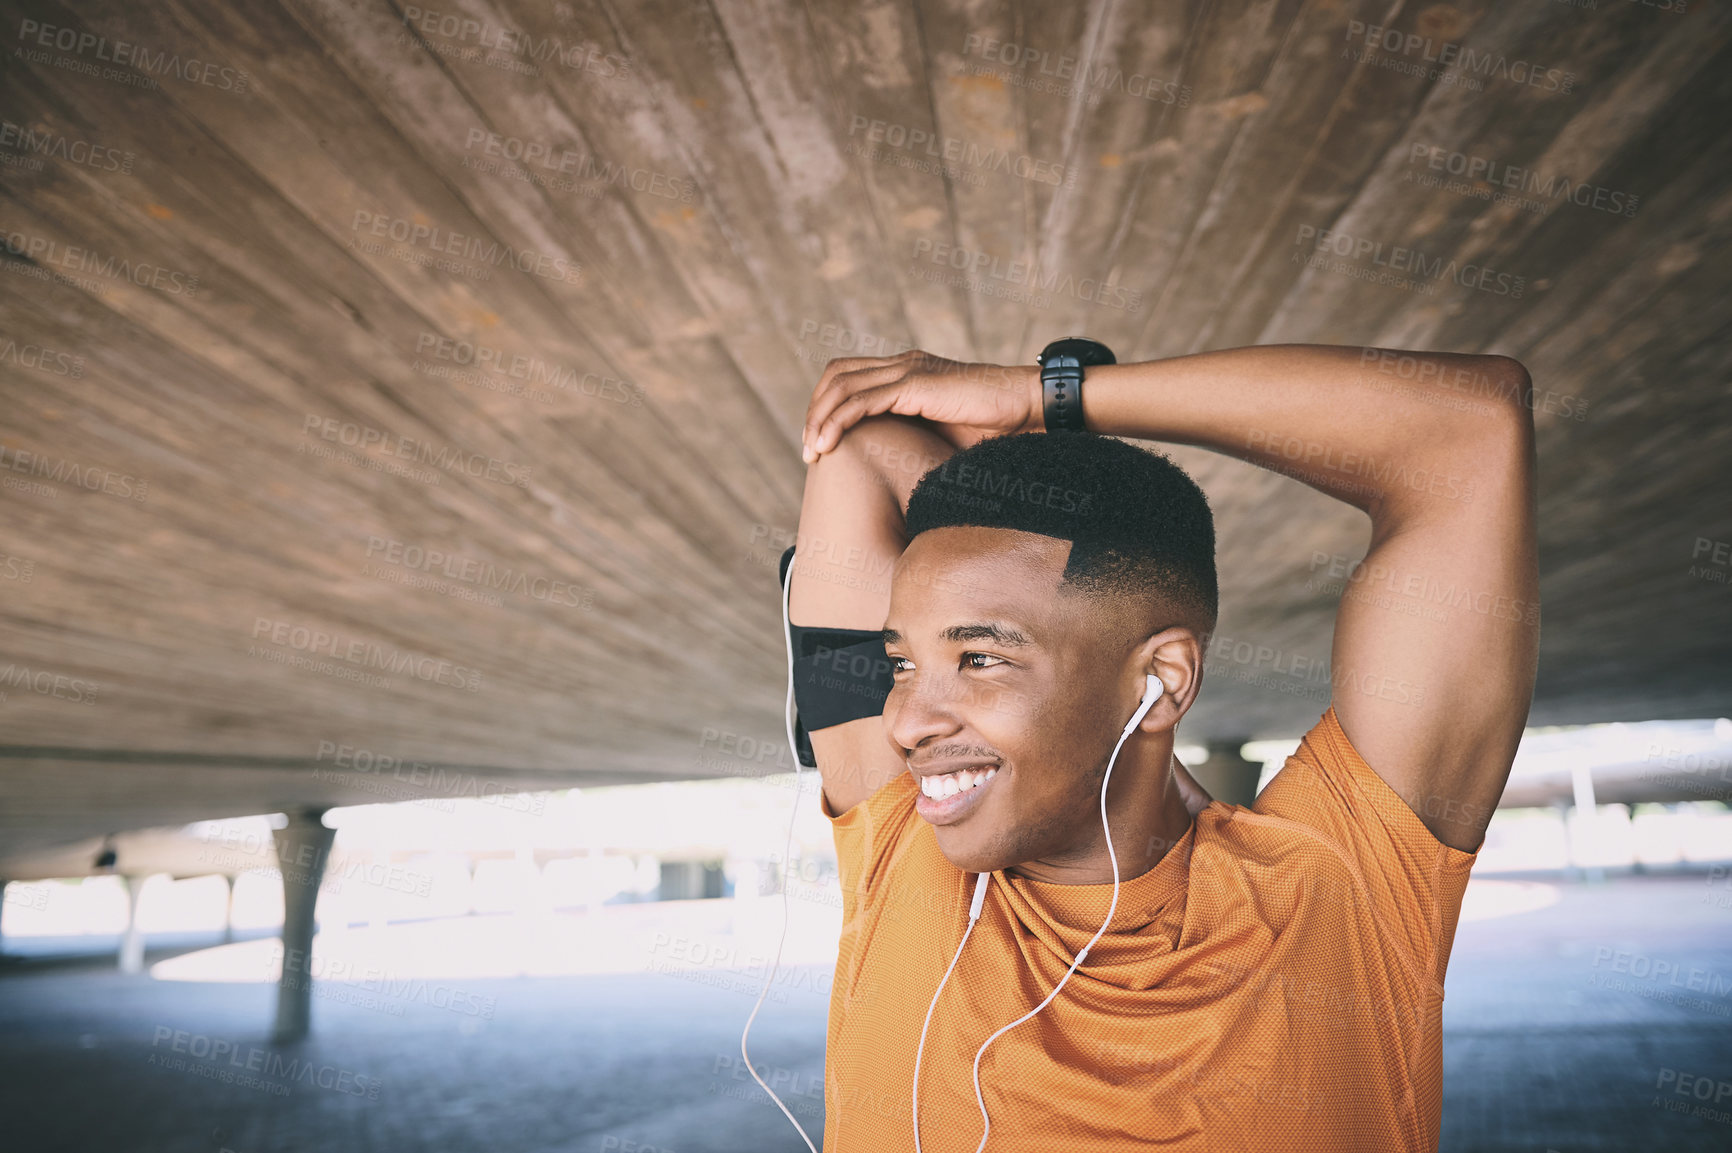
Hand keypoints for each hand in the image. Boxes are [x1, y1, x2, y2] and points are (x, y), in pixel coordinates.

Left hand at [800, 350, 1041, 462]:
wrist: (1028, 409)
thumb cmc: (997, 428)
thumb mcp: (944, 434)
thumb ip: (917, 438)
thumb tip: (893, 470)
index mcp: (909, 371)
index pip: (849, 376)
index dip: (827, 406)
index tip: (820, 442)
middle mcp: (903, 364)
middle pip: (836, 376)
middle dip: (815, 411)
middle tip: (808, 450)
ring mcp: (908, 370)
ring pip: (842, 386)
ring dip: (819, 418)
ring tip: (811, 451)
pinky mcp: (915, 384)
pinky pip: (861, 400)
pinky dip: (836, 422)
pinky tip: (826, 445)